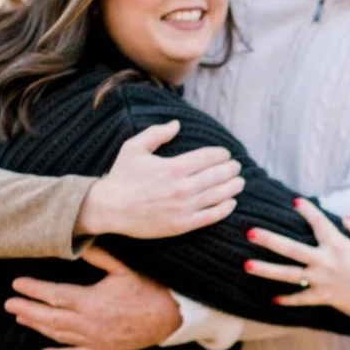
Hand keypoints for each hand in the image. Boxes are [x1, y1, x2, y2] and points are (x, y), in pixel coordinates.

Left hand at [5, 246, 180, 349]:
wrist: (171, 318)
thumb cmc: (148, 290)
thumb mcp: (124, 268)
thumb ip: (98, 256)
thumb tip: (78, 240)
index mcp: (91, 301)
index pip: (53, 295)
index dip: (33, 290)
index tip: (16, 283)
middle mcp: (89, 324)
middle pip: (49, 318)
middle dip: (27, 309)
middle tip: (8, 303)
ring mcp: (95, 340)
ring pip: (58, 336)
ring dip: (37, 327)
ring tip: (21, 318)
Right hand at [78, 120, 243, 240]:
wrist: (110, 208)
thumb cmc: (121, 176)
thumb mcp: (134, 148)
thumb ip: (157, 133)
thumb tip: (177, 124)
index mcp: (173, 167)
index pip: (207, 158)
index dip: (221, 155)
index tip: (226, 153)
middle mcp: (182, 188)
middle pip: (216, 176)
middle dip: (230, 170)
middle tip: (237, 167)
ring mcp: (184, 208)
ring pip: (217, 196)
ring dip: (232, 188)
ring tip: (239, 182)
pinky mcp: (182, 225)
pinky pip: (210, 216)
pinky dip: (224, 209)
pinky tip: (232, 203)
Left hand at [246, 196, 349, 322]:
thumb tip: (345, 219)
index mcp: (339, 246)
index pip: (319, 222)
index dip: (308, 210)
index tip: (296, 202)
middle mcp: (326, 263)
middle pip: (290, 249)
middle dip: (268, 240)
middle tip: (249, 232)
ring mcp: (322, 282)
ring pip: (288, 275)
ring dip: (266, 270)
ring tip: (246, 266)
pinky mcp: (324, 298)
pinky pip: (301, 299)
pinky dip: (287, 299)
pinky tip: (272, 298)